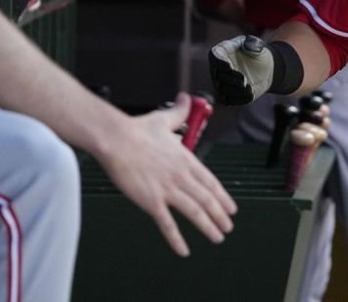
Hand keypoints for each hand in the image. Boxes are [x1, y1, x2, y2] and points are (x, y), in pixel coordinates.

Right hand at [95, 93, 236, 255]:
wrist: (116, 139)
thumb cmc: (138, 129)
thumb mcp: (165, 118)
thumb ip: (180, 111)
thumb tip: (186, 97)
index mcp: (187, 160)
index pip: (211, 182)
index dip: (222, 197)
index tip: (230, 208)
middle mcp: (182, 176)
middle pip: (207, 199)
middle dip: (220, 215)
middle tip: (227, 227)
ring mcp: (168, 190)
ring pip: (194, 212)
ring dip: (208, 226)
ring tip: (217, 237)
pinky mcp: (150, 201)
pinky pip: (167, 224)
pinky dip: (177, 238)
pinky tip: (184, 250)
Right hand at [209, 35, 273, 104]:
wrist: (264, 68)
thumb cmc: (257, 53)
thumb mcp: (256, 46)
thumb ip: (252, 44)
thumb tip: (249, 44)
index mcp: (221, 52)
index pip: (215, 57)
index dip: (220, 62)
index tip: (229, 66)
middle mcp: (217, 68)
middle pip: (218, 75)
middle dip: (231, 78)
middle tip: (244, 79)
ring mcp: (221, 83)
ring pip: (223, 89)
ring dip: (236, 90)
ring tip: (249, 88)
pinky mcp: (227, 95)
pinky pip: (229, 100)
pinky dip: (240, 98)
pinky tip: (251, 94)